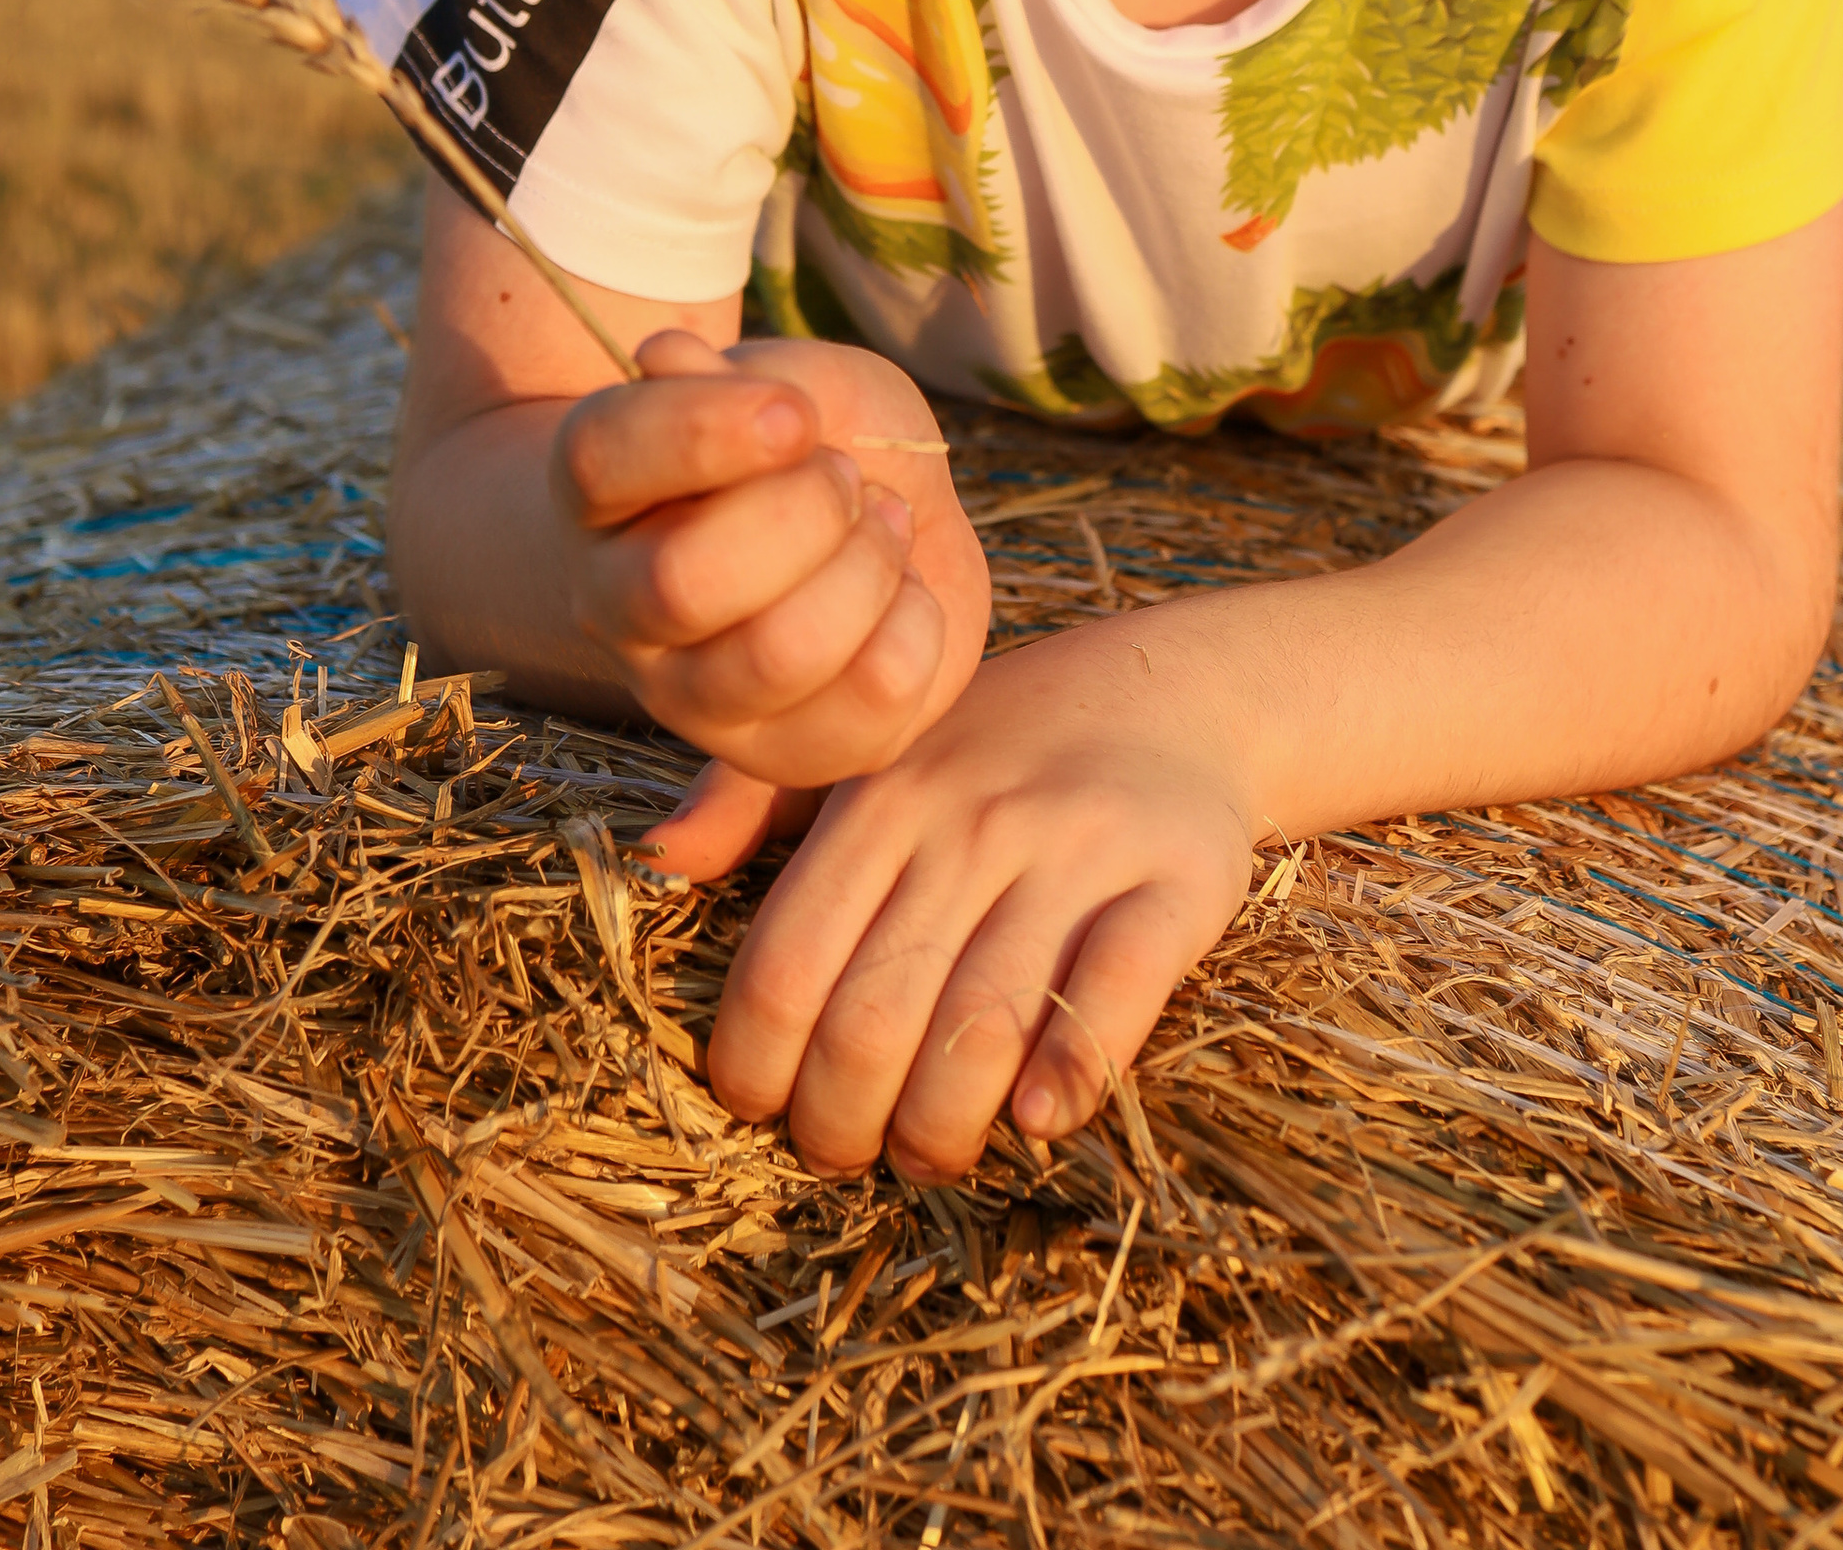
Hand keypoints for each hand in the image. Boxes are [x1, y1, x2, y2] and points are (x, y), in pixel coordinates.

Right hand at [549, 333, 988, 870]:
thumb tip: (664, 357)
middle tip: (846, 477)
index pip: (602, 458)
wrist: (886, 513)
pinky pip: (870, 702)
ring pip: (778, 654)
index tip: (794, 414)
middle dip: (804, 512)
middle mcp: (616, 604)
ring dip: (866, 568)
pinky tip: (901, 595)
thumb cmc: (819, 437)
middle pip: (683, 581)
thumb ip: (746, 375)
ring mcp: (689, 696)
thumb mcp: (799, 377)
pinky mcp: (782, 755)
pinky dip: (917, 624)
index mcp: (599, 490)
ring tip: (882, 526)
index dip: (706, 430)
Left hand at [703, 617, 1261, 1175]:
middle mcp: (973, 821)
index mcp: (884, 796)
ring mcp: (1077, 852)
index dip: (757, 1069)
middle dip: (841, 1124)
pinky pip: (1116, 997)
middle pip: (874, 1021)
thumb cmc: (1001, 745)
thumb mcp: (877, 749)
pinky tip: (1041, 1117)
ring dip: (943, 1130)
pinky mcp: (1176, 882)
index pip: (787, 964)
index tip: (766, 1109)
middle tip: (850, 1152)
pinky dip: (1072, 1076)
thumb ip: (757, 801)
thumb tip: (661, 861)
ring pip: (981, 1031)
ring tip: (935, 1150)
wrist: (1182, 691)